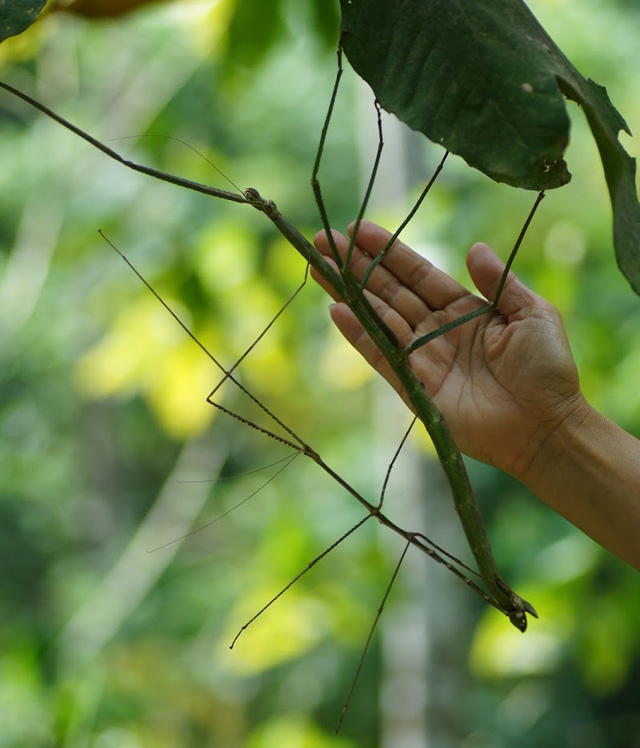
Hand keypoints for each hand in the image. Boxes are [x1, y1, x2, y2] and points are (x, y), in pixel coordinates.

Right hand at [312, 220, 587, 478]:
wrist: (545, 426)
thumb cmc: (547, 369)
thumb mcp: (532, 313)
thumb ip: (500, 282)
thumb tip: (474, 248)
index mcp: (464, 309)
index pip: (417, 274)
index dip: (388, 252)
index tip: (358, 229)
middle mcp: (436, 330)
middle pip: (389, 291)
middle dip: (356, 265)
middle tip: (323, 240)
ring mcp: (422, 358)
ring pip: (378, 318)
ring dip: (348, 292)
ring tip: (319, 266)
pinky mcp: (413, 387)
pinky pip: (380, 356)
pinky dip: (358, 335)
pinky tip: (336, 310)